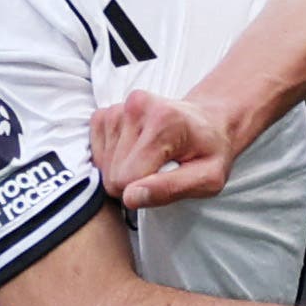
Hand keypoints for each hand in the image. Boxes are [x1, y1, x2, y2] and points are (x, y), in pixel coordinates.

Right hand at [92, 90, 242, 208]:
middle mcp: (137, 107)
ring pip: (102, 165)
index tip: (164, 181)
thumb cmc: (210, 152)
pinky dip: (113, 159)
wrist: (207, 122)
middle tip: (159, 171)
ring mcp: (118, 108)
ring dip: (123, 170)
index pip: (127, 178)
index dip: (143, 191)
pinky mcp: (106, 113)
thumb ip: (171, 189)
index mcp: (165, 122)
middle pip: (113, 174)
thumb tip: (130, 197)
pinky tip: (135, 152)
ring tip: (150, 160)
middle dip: (132, 182)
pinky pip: (96, 152)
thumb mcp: (208, 178)